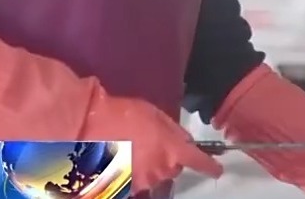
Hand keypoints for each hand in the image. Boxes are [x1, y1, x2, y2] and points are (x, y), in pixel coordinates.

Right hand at [81, 91, 222, 191]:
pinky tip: (118, 160)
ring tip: (128, 149)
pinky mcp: (123, 189)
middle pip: (173, 167)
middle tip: (149, 143)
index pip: (199, 162)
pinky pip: (135, 182)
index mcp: (172, 151)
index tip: (217, 169)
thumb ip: (173, 130)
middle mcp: (161, 170)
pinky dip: (131, 173)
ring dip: (148, 166)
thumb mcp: (155, 115)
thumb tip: (184, 140)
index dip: (210, 166)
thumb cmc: (123, 116)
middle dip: (167, 158)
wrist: (87, 128)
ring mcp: (141, 183)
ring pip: (154, 176)